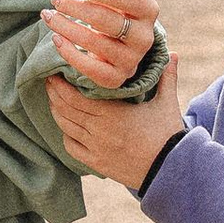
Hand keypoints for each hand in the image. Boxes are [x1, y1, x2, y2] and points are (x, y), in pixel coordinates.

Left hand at [44, 0, 160, 96]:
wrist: (119, 45)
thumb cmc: (112, 9)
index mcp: (148, 8)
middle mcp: (145, 36)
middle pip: (106, 19)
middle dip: (75, 7)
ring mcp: (132, 60)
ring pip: (96, 44)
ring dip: (66, 27)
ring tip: (48, 16)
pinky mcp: (116, 79)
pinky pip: (90, 68)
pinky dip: (69, 53)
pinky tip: (55, 38)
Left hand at [47, 62, 183, 189]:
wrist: (170, 169)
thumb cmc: (168, 135)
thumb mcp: (167, 104)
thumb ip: (167, 77)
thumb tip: (174, 53)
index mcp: (112, 113)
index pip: (76, 96)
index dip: (61, 84)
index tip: (56, 72)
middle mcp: (99, 130)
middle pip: (66, 109)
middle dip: (55, 93)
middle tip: (49, 81)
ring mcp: (95, 148)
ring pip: (66, 127)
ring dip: (57, 111)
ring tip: (53, 99)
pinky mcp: (96, 163)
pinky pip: (71, 147)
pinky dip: (65, 134)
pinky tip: (66, 126)